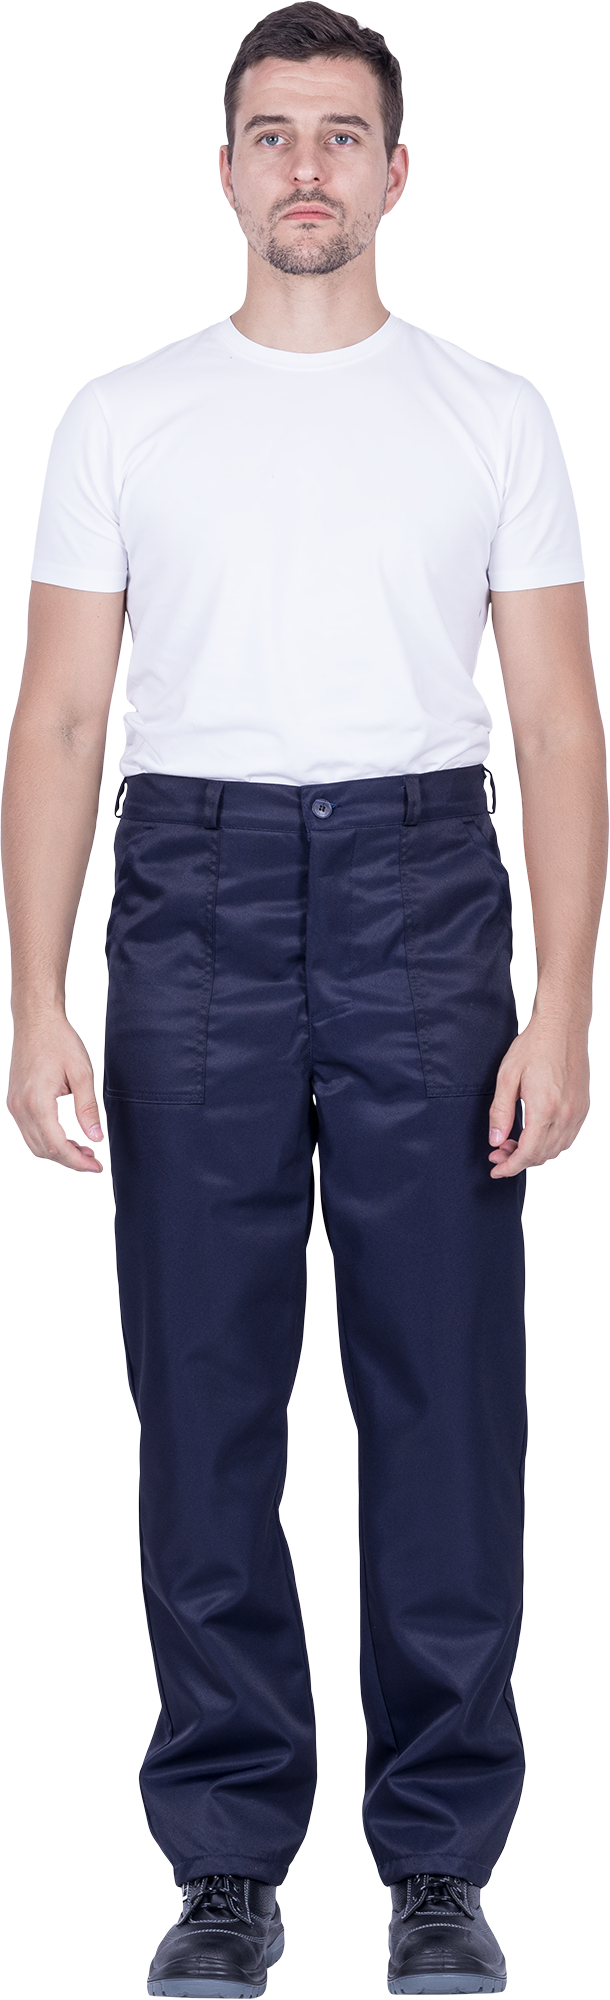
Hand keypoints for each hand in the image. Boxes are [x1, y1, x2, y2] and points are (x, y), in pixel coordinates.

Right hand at [7, 1012, 104, 1171]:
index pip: (56, 1146)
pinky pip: (29, 1131)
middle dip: (69, 1160)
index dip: (77, 1161)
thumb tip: (96, 1138)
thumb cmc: (58, 1040)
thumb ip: (88, 1109)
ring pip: (34, 1144)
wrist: (36, 1021)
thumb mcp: (82, 1073)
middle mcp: (20, 1107)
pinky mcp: (13, 1101)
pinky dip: (47, 1140)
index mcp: (37, 1101)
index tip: (96, 1166)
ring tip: (83, 1149)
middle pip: (44, 1150)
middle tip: (93, 1160)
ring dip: (58, 1152)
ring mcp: (14, 1105)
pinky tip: (66, 1136)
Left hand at [488, 1009, 589, 1177]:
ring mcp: (577, 1112)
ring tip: (513, 1142)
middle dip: (518, 1161)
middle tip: (498, 1152)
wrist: (561, 1027)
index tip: (496, 1169)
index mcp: (545, 1108)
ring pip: (556, 1150)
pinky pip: (567, 1138)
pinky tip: (534, 1134)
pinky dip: (550, 1144)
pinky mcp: (582, 1107)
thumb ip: (500, 1112)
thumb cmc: (535, 1046)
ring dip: (534, 1154)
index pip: (527, 1153)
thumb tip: (496, 1140)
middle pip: (541, 1156)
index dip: (509, 1167)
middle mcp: (565, 1114)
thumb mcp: (507, 1077)